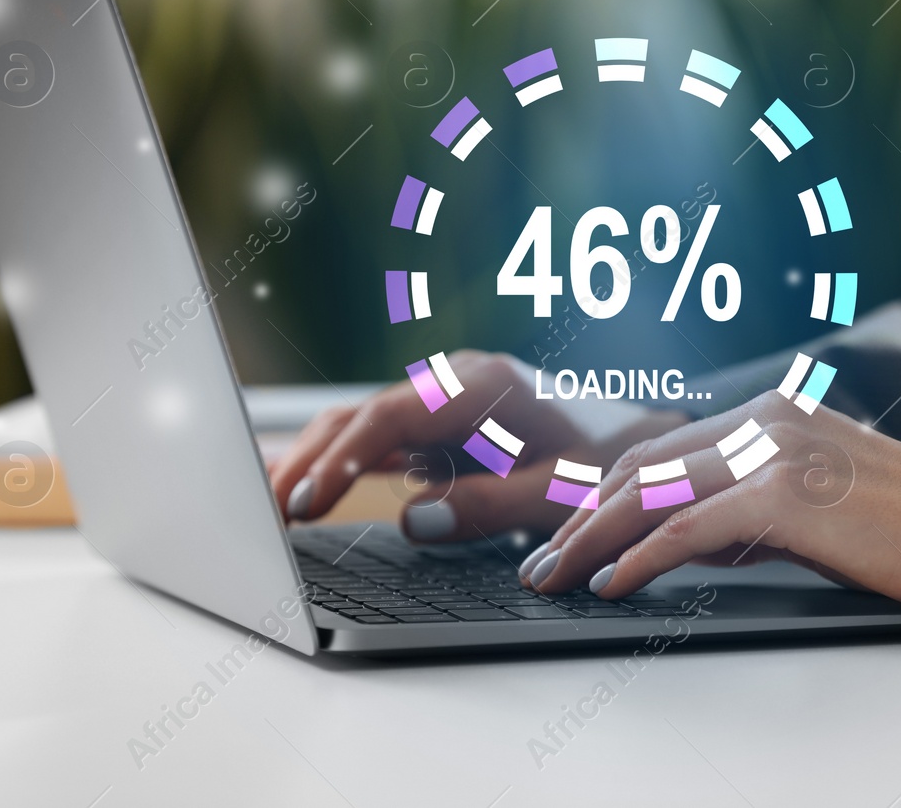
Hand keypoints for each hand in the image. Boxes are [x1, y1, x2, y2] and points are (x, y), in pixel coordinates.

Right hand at [267, 351, 688, 538]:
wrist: (637, 433)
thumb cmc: (606, 458)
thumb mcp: (560, 490)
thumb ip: (491, 506)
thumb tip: (412, 521)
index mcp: (483, 387)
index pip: (392, 415)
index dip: (344, 458)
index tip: (307, 500)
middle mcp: (454, 380)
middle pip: (362, 414)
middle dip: (308, 459)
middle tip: (263, 514)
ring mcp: (442, 396)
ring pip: (361, 423)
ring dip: (316, 461)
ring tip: (269, 509)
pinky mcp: (438, 420)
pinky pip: (378, 436)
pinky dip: (340, 461)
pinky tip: (302, 490)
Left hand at [517, 390, 900, 611]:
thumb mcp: (814, 502)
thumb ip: (747, 507)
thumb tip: (680, 538)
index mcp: (771, 410)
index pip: (664, 448)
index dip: (606, 492)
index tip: (571, 530)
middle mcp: (765, 417)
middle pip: (642, 464)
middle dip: (581, 514)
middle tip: (543, 559)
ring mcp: (773, 449)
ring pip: (651, 491)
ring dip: (591, 537)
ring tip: (554, 575)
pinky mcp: (784, 493)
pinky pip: (687, 528)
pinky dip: (639, 557)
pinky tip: (611, 584)